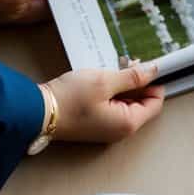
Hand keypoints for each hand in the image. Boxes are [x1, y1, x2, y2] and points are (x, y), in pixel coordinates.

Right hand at [47, 62, 164, 142]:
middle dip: (136, 82)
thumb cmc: (69, 99)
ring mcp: (107, 129)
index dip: (154, 83)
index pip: (155, 103)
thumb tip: (153, 71)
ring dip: (122, 85)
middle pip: (141, 103)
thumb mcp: (105, 81)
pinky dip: (110, 92)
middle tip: (125, 64)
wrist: (38, 112)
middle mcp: (120, 130)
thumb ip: (132, 77)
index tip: (147, 67)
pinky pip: (112, 107)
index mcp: (128, 123)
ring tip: (110, 70)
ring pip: (125, 103)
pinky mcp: (96, 124)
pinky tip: (101, 80)